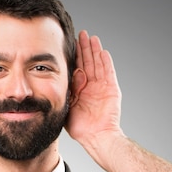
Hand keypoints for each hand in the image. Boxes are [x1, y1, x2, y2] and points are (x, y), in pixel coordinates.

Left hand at [66, 31, 124, 148]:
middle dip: (84, 49)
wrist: (96, 137)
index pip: (77, 69)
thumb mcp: (66, 107)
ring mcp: (102, 87)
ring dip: (94, 51)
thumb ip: (65, 92)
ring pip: (98, 64)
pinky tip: (102, 51)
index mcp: (80, 91)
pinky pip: (109, 72)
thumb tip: (59, 79)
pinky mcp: (112, 89)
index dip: (74, 57)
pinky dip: (105, 62)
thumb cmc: (80, 128)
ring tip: (91, 37)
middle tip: (80, 34)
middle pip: (88, 63)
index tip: (69, 44)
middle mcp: (91, 87)